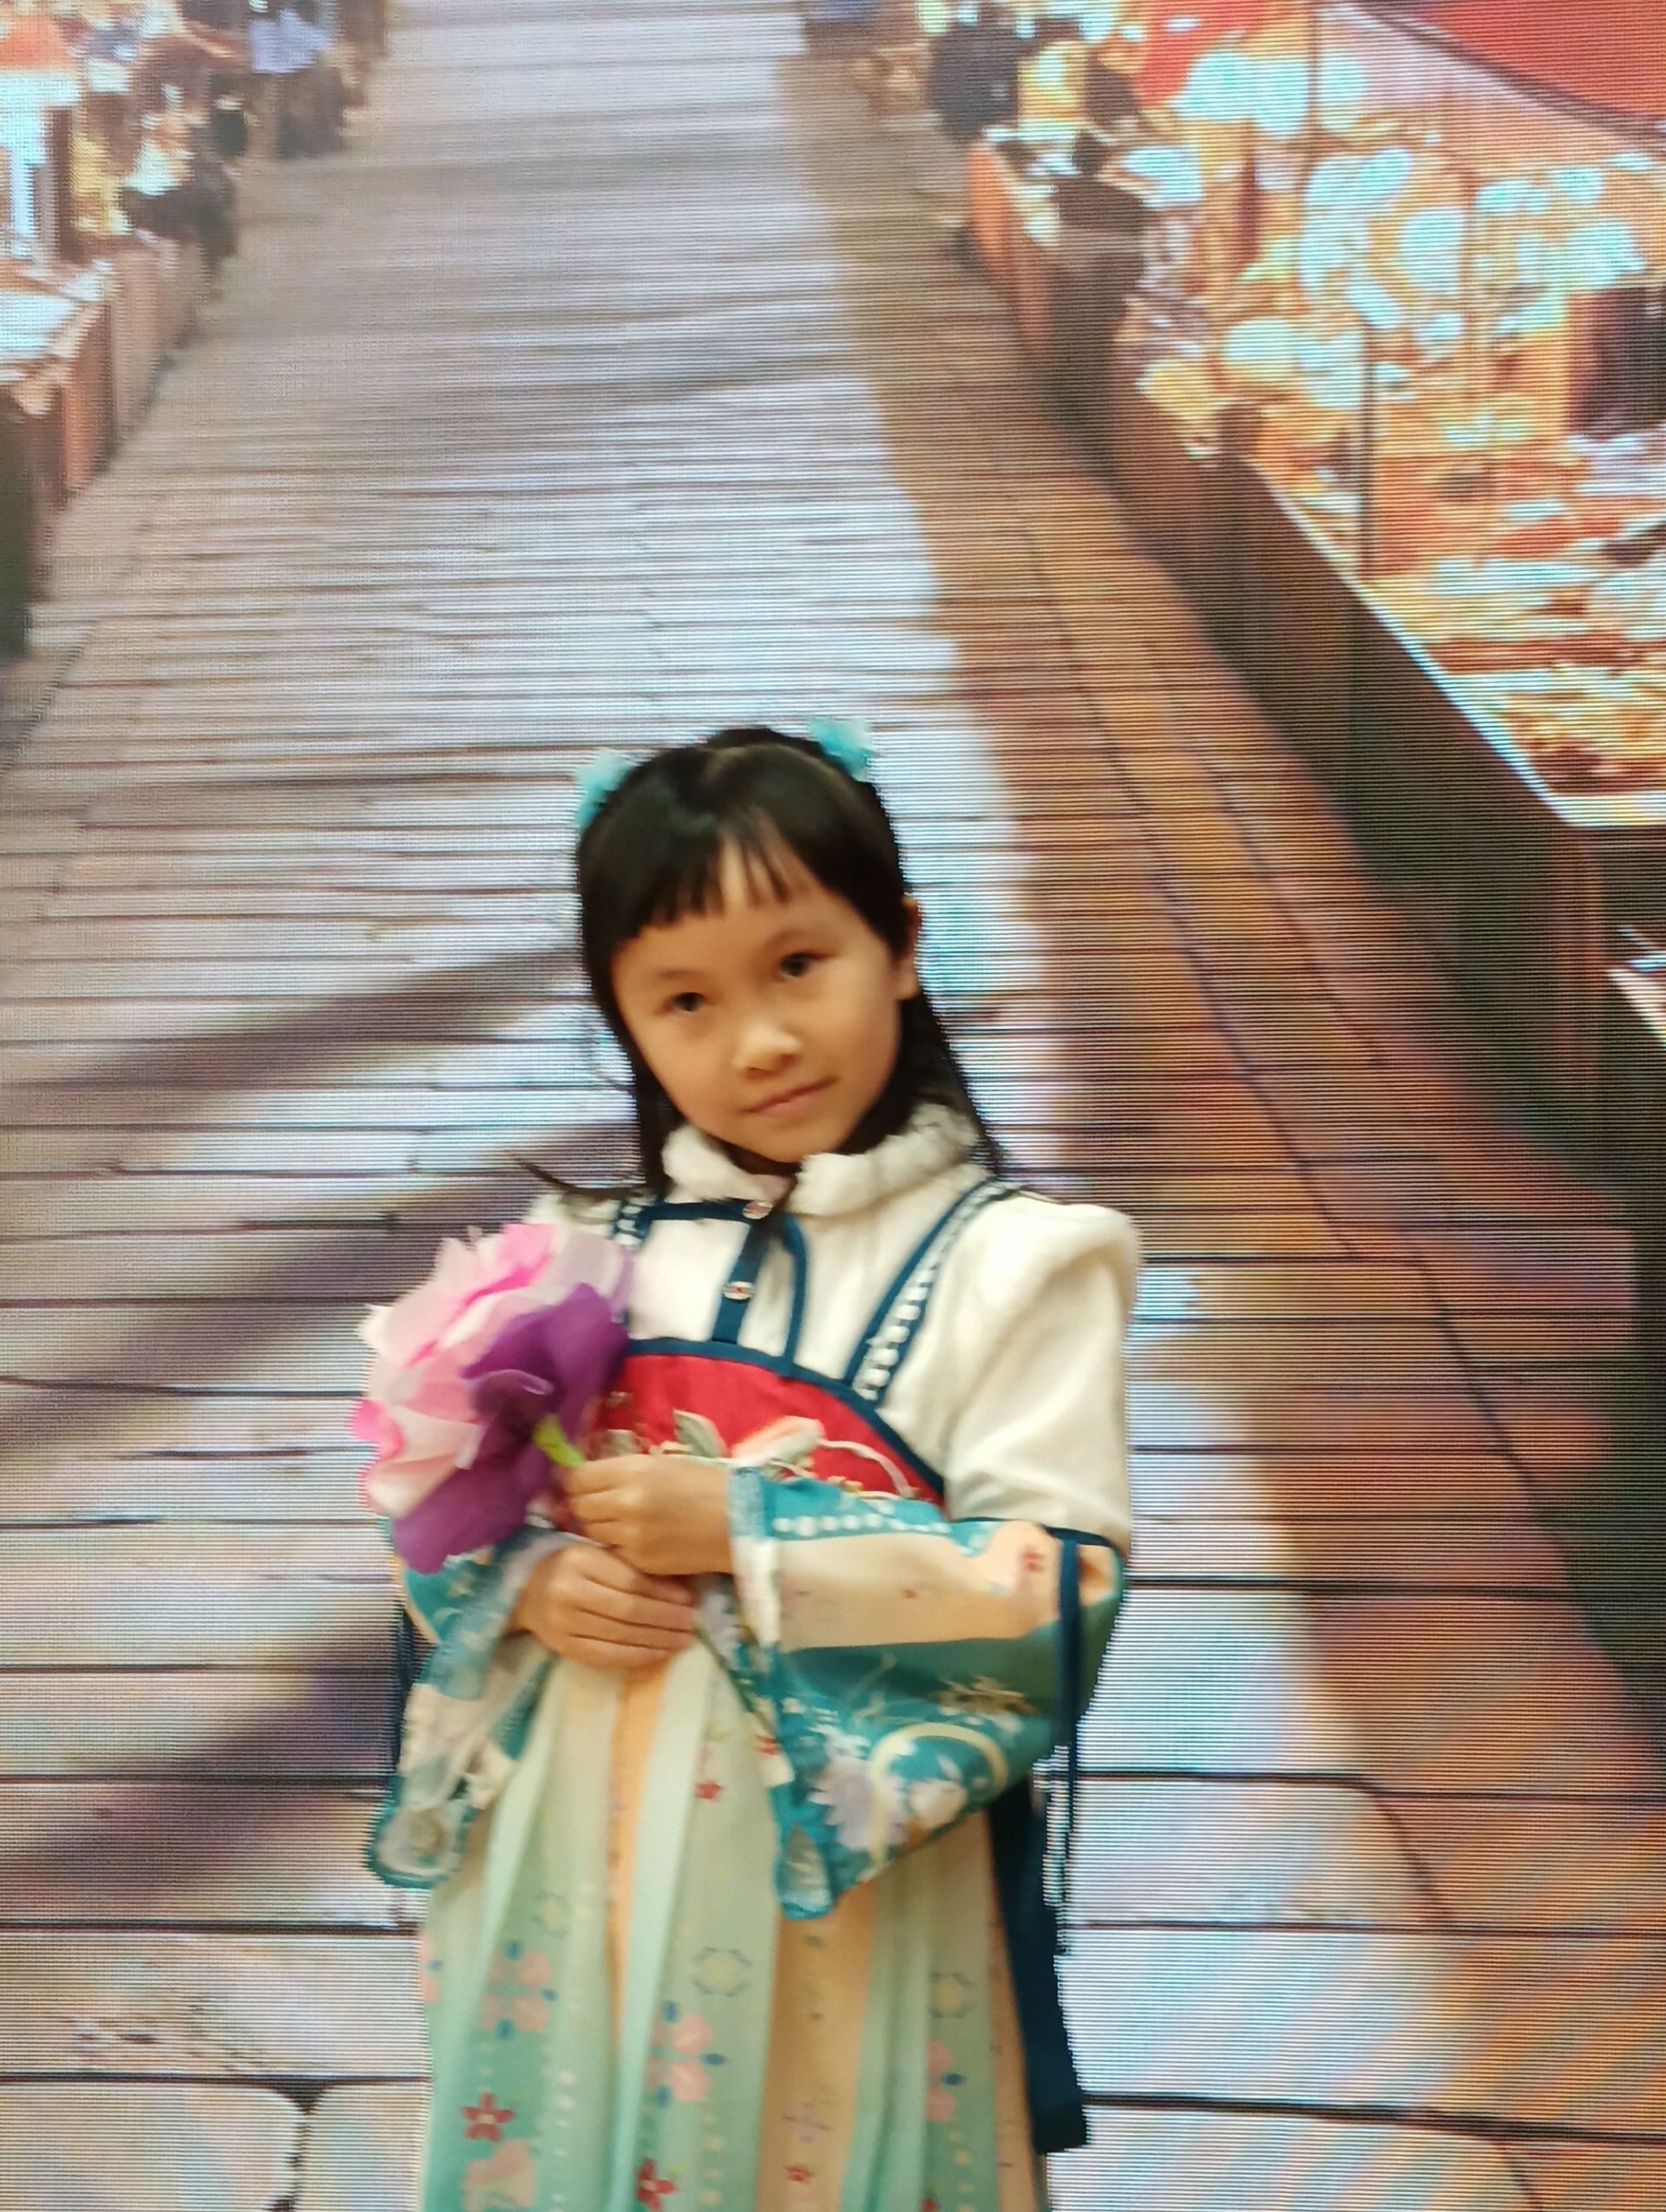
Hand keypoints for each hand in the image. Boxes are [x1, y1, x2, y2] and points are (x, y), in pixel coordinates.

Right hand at [512, 1544, 698, 1670]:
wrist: (526, 1590)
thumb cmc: (571, 1565)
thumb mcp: (597, 1554)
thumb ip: (630, 1567)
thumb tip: (680, 1590)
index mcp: (579, 1560)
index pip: (630, 1580)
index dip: (664, 1593)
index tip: (690, 1599)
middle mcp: (568, 1591)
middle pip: (628, 1609)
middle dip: (665, 1619)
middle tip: (692, 1623)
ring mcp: (564, 1622)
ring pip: (620, 1634)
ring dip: (656, 1639)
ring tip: (682, 1639)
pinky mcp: (563, 1646)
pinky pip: (605, 1655)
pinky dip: (635, 1656)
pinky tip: (658, 1654)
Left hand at [565, 1454, 732, 1577]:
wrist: (740, 1522)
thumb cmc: (706, 1484)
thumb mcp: (662, 1464)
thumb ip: (623, 1471)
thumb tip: (587, 1478)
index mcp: (633, 1471)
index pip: (577, 1477)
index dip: (574, 1481)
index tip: (579, 1484)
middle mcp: (625, 1502)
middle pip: (579, 1506)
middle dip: (585, 1505)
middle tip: (600, 1504)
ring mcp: (631, 1535)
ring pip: (591, 1531)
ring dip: (599, 1526)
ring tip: (620, 1522)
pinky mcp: (639, 1561)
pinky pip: (611, 1551)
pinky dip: (617, 1546)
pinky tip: (635, 1540)